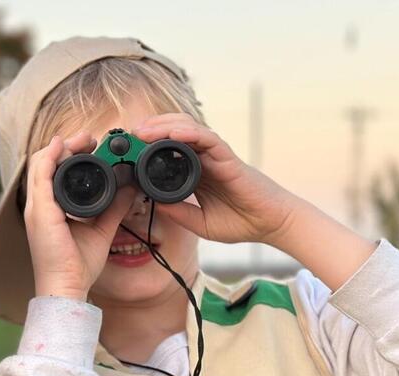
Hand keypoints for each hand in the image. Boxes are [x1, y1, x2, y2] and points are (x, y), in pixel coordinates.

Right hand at [24, 133, 136, 301]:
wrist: (67, 286)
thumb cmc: (77, 265)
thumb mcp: (102, 229)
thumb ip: (114, 208)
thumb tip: (129, 190)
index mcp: (50, 210)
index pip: (52, 173)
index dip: (68, 156)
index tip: (91, 149)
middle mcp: (39, 206)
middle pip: (45, 163)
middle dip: (66, 146)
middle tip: (89, 139)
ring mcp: (37, 207)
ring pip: (40, 163)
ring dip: (60, 146)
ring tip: (82, 139)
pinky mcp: (40, 210)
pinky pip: (41, 174)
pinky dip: (50, 156)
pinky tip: (62, 145)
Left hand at [132, 113, 299, 245]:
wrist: (271, 225)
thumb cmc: (242, 223)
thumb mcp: (201, 224)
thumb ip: (179, 213)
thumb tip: (154, 204)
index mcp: (197, 172)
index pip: (168, 151)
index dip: (147, 147)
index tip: (127, 150)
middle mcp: (205, 159)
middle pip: (174, 133)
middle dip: (150, 130)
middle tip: (129, 134)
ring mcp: (216, 156)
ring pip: (187, 129)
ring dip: (164, 126)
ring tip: (143, 130)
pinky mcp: (228, 157)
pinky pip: (207, 138)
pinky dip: (189, 132)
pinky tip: (172, 133)